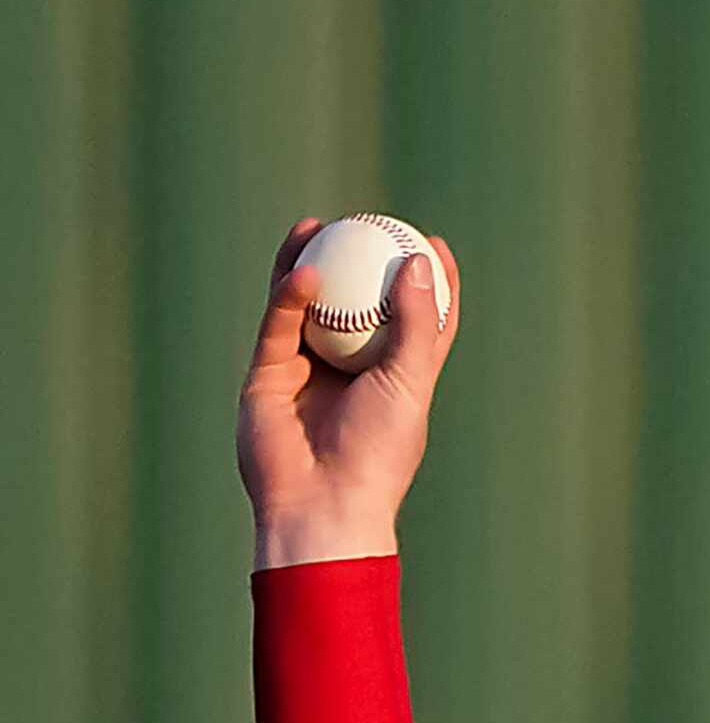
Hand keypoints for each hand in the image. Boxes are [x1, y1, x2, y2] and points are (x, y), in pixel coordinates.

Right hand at [236, 217, 463, 568]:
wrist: (323, 502)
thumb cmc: (379, 450)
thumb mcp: (410, 382)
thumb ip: (418, 324)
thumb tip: (420, 261)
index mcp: (394, 378)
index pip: (415, 320)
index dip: (424, 281)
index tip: (430, 240)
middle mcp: (349, 372)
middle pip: (354, 304)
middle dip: (356, 261)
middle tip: (366, 220)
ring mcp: (305, 373)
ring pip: (307, 307)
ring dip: (310, 264)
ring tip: (318, 225)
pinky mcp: (267, 376)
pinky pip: (278, 326)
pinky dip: (289, 297)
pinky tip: (302, 268)